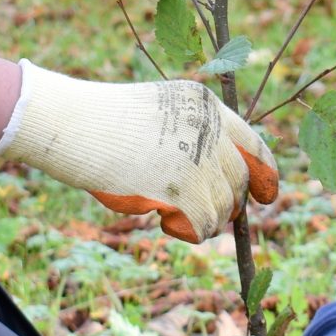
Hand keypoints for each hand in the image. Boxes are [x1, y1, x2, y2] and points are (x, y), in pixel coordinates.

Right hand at [0, 61, 277, 241]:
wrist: (69, 122)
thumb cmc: (98, 120)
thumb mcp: (158, 114)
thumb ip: (190, 138)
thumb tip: (213, 184)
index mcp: (206, 105)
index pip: (254, 145)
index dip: (265, 174)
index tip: (267, 195)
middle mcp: (211, 130)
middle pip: (239, 182)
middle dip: (224, 203)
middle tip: (194, 210)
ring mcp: (200, 160)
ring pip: (222, 209)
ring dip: (199, 218)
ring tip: (164, 208)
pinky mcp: (184, 189)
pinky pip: (203, 225)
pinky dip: (186, 230)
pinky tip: (160, 217)